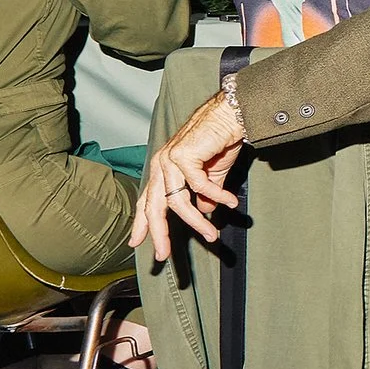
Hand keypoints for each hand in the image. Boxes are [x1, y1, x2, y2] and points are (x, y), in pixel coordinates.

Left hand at [128, 92, 247, 262]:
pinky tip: (230, 202)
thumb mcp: (212, 173)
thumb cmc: (222, 139)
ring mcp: (169, 159)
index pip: (147, 200)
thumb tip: (205, 210)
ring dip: (196, 221)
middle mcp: (161, 163)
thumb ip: (205, 192)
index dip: (142, 223)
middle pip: (154, 206)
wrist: (232, 114)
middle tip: (163, 254)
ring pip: (177, 200)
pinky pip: (198, 185)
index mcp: (163, 168)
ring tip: (212, 234)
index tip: (137, 243)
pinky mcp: (183, 154)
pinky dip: (216, 196)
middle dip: (159, 233)